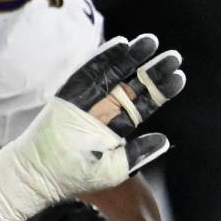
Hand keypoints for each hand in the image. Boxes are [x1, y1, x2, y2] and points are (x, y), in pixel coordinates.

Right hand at [0, 33, 186, 220]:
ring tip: (152, 42)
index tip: (180, 77)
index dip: (162, 91)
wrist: (41, 176)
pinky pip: (88, 72)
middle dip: (153, 71)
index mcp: (118, 127)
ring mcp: (86, 100)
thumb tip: (165, 140)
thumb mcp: (114, 169)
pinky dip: (103, 58)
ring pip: (113, 73)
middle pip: (134, 85)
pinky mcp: (69, 94)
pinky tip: (121, 45)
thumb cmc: (76, 177)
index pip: (144, 104)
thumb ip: (139, 154)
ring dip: (132, 57)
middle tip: (174, 56)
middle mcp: (105, 110)